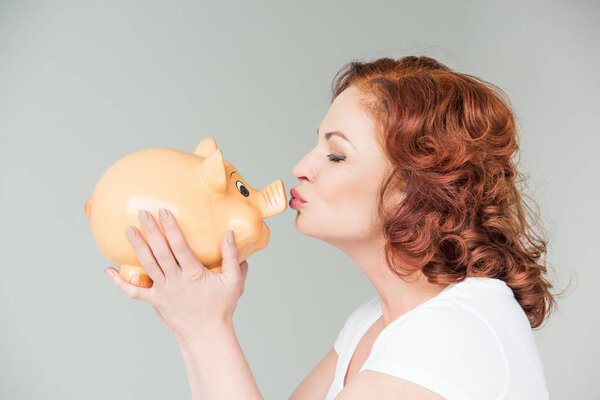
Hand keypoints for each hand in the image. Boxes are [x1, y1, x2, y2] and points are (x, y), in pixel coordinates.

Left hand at [104, 208, 248, 344]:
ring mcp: (163, 291)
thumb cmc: (222, 307)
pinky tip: (108, 271)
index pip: (180, 246)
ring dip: (137, 247)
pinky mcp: (155, 301)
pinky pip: (134, 291)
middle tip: (142, 213)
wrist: (207, 335)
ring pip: (147, 265)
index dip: (171, 228)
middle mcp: (176, 281)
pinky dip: (119, 282)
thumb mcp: (233, 281)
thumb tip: (229, 234)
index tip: (164, 211)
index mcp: (194, 274)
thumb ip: (232, 257)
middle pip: (160, 252)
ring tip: (128, 230)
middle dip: (150, 231)